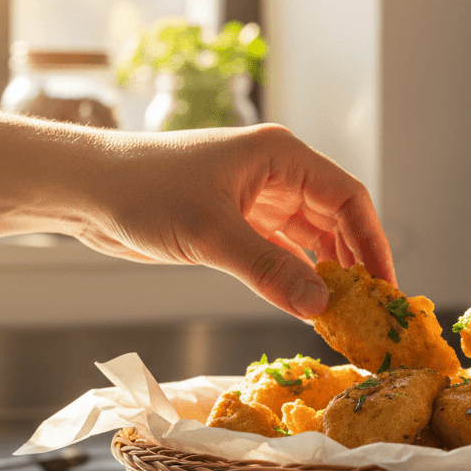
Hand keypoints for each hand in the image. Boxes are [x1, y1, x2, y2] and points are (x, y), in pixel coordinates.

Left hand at [79, 122, 394, 319]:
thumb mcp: (211, 234)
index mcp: (280, 156)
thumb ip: (269, 270)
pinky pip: (282, 253)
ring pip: (311, 239)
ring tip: (344, 314)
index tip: (385, 286)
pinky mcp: (237, 224)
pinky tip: (307, 306)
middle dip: (354, 262)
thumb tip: (321, 306)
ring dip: (326, 274)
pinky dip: (296, 279)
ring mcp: (257, 199)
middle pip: (335, 219)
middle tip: (370, 309)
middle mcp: (276, 174)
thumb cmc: (142, 191)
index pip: (347, 197)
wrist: (86, 189)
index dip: (372, 242)